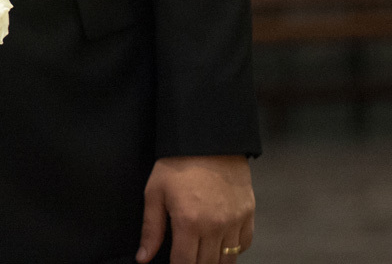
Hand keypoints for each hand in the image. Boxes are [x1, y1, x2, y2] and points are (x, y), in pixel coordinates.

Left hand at [137, 155, 253, 263]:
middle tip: (186, 257)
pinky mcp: (248, 214)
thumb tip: (143, 258)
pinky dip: (233, 249)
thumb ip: (151, 229)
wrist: (208, 140)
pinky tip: (220, 243)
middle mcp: (215, 226)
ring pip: (228, 259)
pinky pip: (244, 244)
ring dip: (214, 261)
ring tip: (201, 254)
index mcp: (189, 222)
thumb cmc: (178, 163)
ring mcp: (235, 221)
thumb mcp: (155, 192)